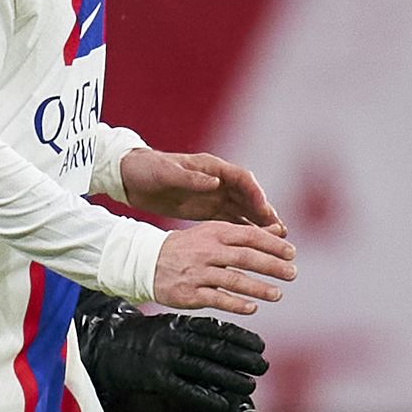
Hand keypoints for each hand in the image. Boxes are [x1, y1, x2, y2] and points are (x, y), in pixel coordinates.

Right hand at [76, 308, 266, 411]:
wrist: (102, 349)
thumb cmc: (139, 340)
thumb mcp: (165, 327)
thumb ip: (191, 332)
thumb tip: (223, 340)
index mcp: (177, 324)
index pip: (216, 329)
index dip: (241, 337)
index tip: (260, 345)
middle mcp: (174, 339)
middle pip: (216, 349)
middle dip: (243, 358)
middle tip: (264, 365)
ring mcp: (164, 359)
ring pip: (205, 369)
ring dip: (231, 378)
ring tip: (251, 384)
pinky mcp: (155, 379)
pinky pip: (186, 390)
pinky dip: (207, 397)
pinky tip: (225, 404)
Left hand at [120, 148, 282, 231]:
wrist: (131, 177)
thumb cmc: (147, 170)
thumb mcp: (166, 173)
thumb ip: (191, 179)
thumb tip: (215, 182)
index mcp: (210, 167)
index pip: (242, 179)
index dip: (256, 195)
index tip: (266, 211)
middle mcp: (216, 180)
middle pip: (248, 196)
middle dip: (265, 212)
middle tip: (280, 231)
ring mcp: (213, 195)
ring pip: (243, 209)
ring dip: (259, 223)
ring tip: (275, 239)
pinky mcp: (206, 208)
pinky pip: (230, 219)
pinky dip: (243, 229)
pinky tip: (254, 243)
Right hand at [152, 222, 295, 314]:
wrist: (147, 261)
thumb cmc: (188, 247)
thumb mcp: (213, 233)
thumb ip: (246, 234)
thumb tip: (279, 231)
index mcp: (215, 233)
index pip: (249, 236)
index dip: (272, 244)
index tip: (291, 253)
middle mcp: (207, 251)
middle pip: (245, 257)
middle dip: (272, 266)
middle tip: (292, 273)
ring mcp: (198, 273)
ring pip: (234, 280)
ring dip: (259, 288)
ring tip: (277, 294)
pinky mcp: (191, 293)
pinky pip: (217, 299)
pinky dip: (236, 304)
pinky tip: (253, 308)